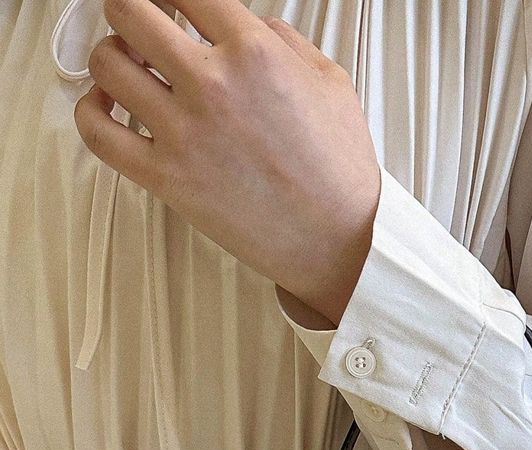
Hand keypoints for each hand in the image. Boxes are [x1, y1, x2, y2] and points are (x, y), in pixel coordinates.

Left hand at [74, 0, 381, 325]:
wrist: (340, 242)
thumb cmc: (339, 172)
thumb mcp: (330, 82)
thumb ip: (283, 40)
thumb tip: (250, 23)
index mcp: (254, 51)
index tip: (170, 4)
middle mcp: (212, 84)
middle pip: (129, 10)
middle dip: (131, 11)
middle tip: (141, 27)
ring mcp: (185, 132)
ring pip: (106, 64)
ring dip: (112, 58)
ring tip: (129, 70)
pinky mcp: (168, 179)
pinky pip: (97, 132)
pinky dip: (91, 112)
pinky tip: (107, 108)